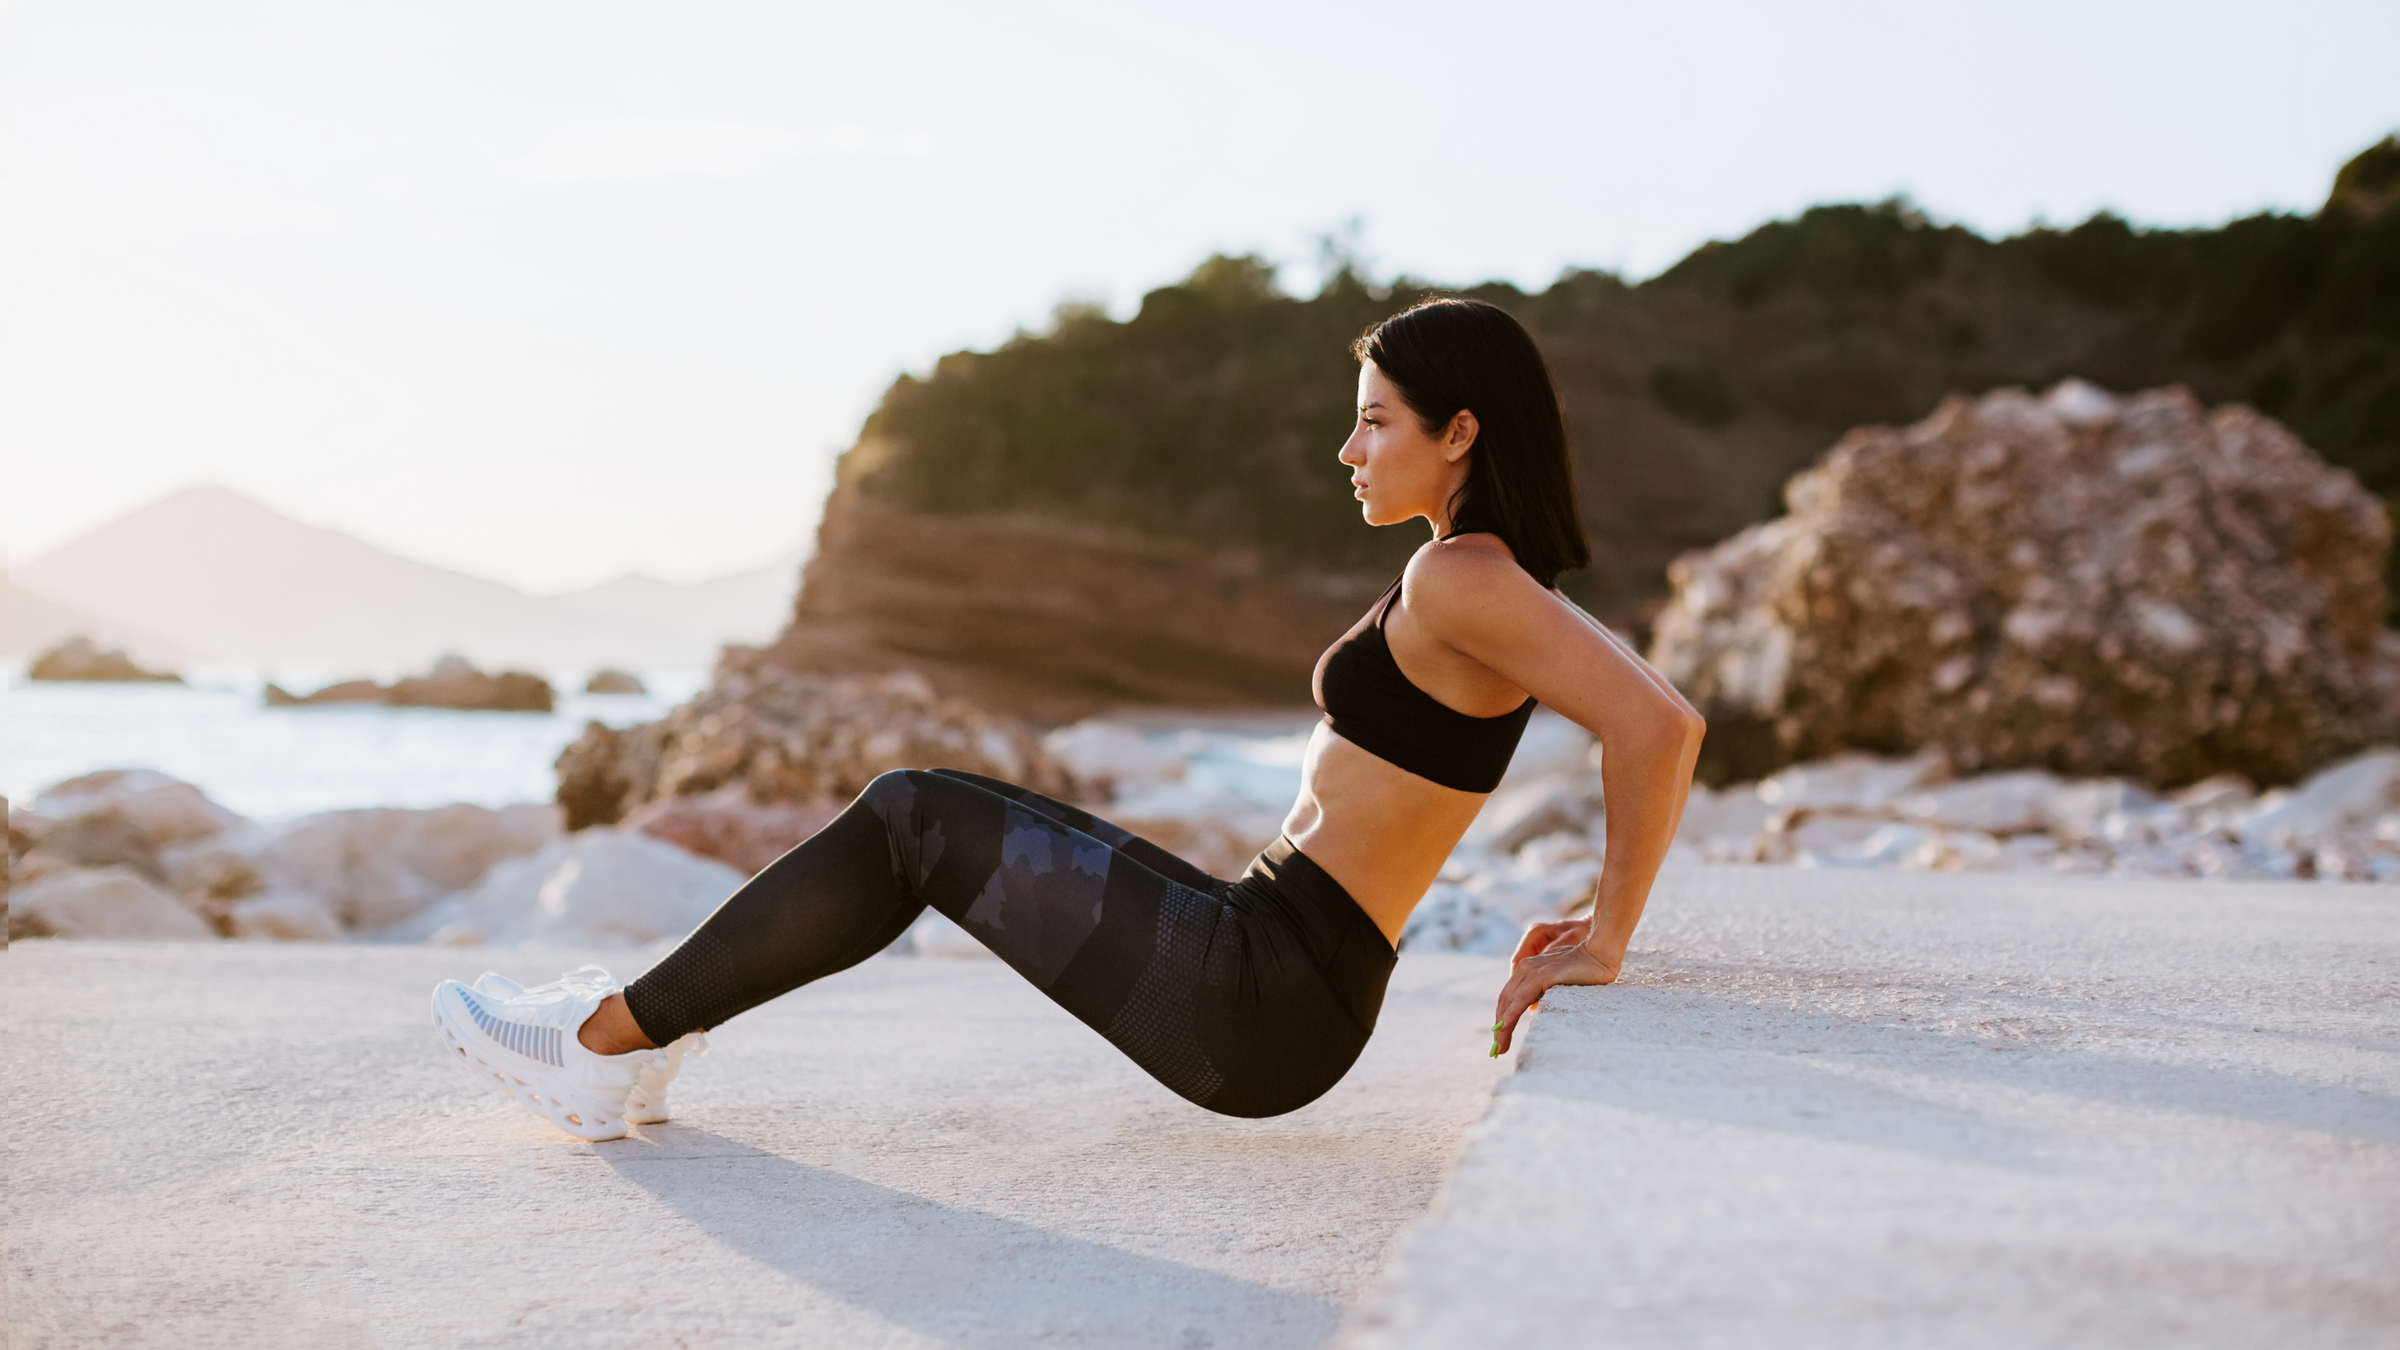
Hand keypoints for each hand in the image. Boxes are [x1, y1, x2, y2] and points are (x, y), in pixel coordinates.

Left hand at [1490, 920, 1618, 1055]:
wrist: (1601, 955)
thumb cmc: (1586, 970)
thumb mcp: (1558, 983)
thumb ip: (1543, 992)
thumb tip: (1533, 1010)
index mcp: (1528, 968)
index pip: (1509, 996)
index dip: (1502, 1016)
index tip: (1500, 1035)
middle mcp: (1525, 968)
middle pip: (1504, 1001)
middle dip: (1499, 1026)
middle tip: (1498, 1048)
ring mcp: (1531, 971)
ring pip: (1508, 1003)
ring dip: (1502, 1028)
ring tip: (1501, 1048)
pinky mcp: (1540, 977)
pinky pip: (1519, 1002)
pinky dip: (1509, 1019)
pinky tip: (1505, 1031)